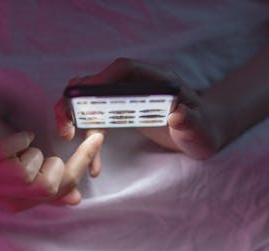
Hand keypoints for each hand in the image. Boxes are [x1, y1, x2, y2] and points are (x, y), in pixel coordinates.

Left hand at [0, 99, 102, 212]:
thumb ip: (51, 183)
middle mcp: (2, 194)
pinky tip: (22, 135)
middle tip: (57, 148)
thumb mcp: (28, 168)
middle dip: (64, 163)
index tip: (95, 141)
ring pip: (28, 174)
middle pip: (48, 188)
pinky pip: (7, 150)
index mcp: (17, 201)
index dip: (80, 167)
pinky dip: (20, 139)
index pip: (58, 192)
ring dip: (36, 153)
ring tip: (29, 146)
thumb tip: (76, 199)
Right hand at [54, 58, 228, 168]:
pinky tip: (94, 164)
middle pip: (97, 81)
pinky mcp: (120, 112)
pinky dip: (88, 137)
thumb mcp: (199, 128)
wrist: (200, 135)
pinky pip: (96, 119)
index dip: (102, 78)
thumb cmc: (202, 129)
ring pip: (89, 99)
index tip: (85, 95)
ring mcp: (125, 96)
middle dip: (76, 98)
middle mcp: (135, 83)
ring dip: (74, 115)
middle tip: (66, 125)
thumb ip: (189, 121)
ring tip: (68, 138)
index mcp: (156, 78)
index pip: (124, 68)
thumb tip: (178, 114)